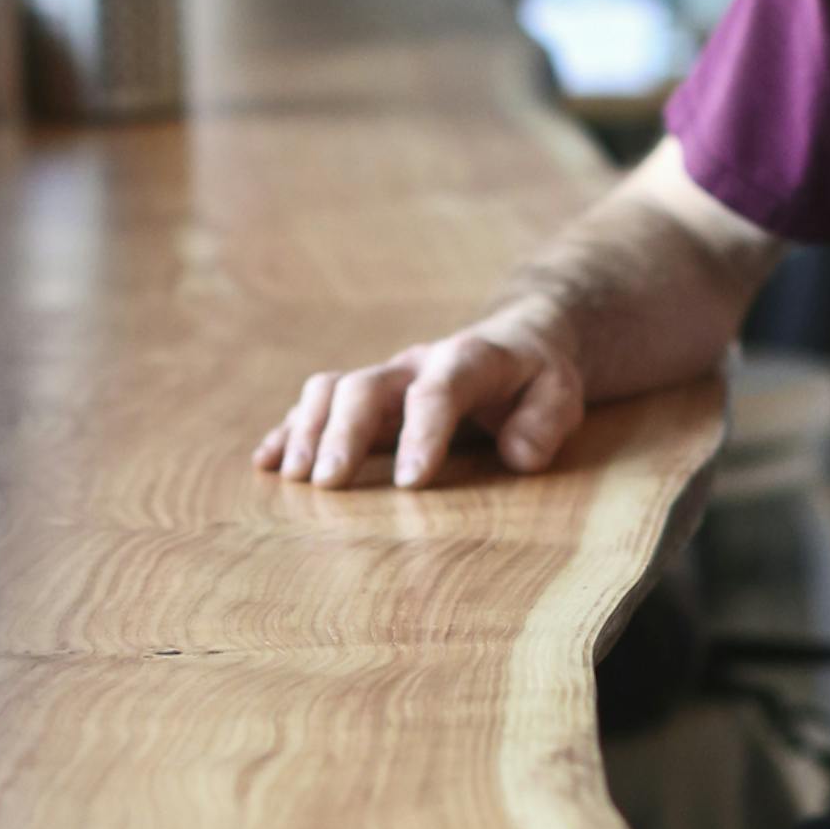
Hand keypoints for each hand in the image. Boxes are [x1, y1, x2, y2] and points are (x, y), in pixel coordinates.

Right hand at [252, 312, 585, 486]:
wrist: (516, 344)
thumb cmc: (538, 380)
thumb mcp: (562, 395)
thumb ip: (545, 422)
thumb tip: (518, 456)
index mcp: (469, 360)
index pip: (439, 389)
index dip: (423, 432)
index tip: (410, 482)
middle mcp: (415, 364)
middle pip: (366, 386)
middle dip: (344, 434)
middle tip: (328, 484)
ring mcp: (384, 378)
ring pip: (331, 390)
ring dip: (308, 432)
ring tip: (294, 479)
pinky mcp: (364, 397)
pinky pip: (316, 406)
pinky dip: (290, 432)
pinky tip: (268, 463)